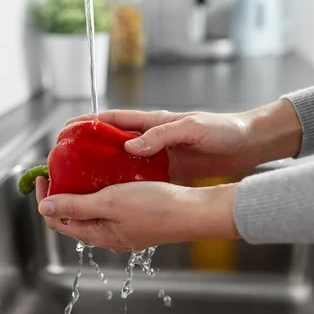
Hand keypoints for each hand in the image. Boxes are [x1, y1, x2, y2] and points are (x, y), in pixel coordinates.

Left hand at [35, 176, 240, 251]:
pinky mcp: (137, 223)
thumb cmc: (154, 207)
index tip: (43, 176)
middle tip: (60, 172)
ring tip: (82, 173)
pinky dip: (101, 195)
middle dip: (61, 195)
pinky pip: (111, 210)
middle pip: (73, 218)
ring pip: (93, 214)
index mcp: (97, 234)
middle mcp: (108, 237)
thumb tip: (44, 209)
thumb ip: (76, 206)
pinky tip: (109, 180)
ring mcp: (124, 231)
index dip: (44, 198)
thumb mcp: (109, 202)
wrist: (192, 212)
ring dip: (81, 195)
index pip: (57, 220)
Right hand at [66, 99, 301, 181]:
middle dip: (88, 150)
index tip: (65, 131)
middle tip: (68, 164)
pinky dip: (125, 183)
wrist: (248, 145)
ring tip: (83, 183)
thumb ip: (162, 135)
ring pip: (122, 161)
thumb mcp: (193, 128)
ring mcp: (159, 154)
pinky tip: (114, 194)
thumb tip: (130, 145)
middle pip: (111, 142)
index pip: (112, 118)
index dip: (87, 123)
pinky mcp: (168, 170)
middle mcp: (152, 137)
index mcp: (154, 121)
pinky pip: (140, 176)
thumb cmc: (224, 130)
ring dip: (103, 169)